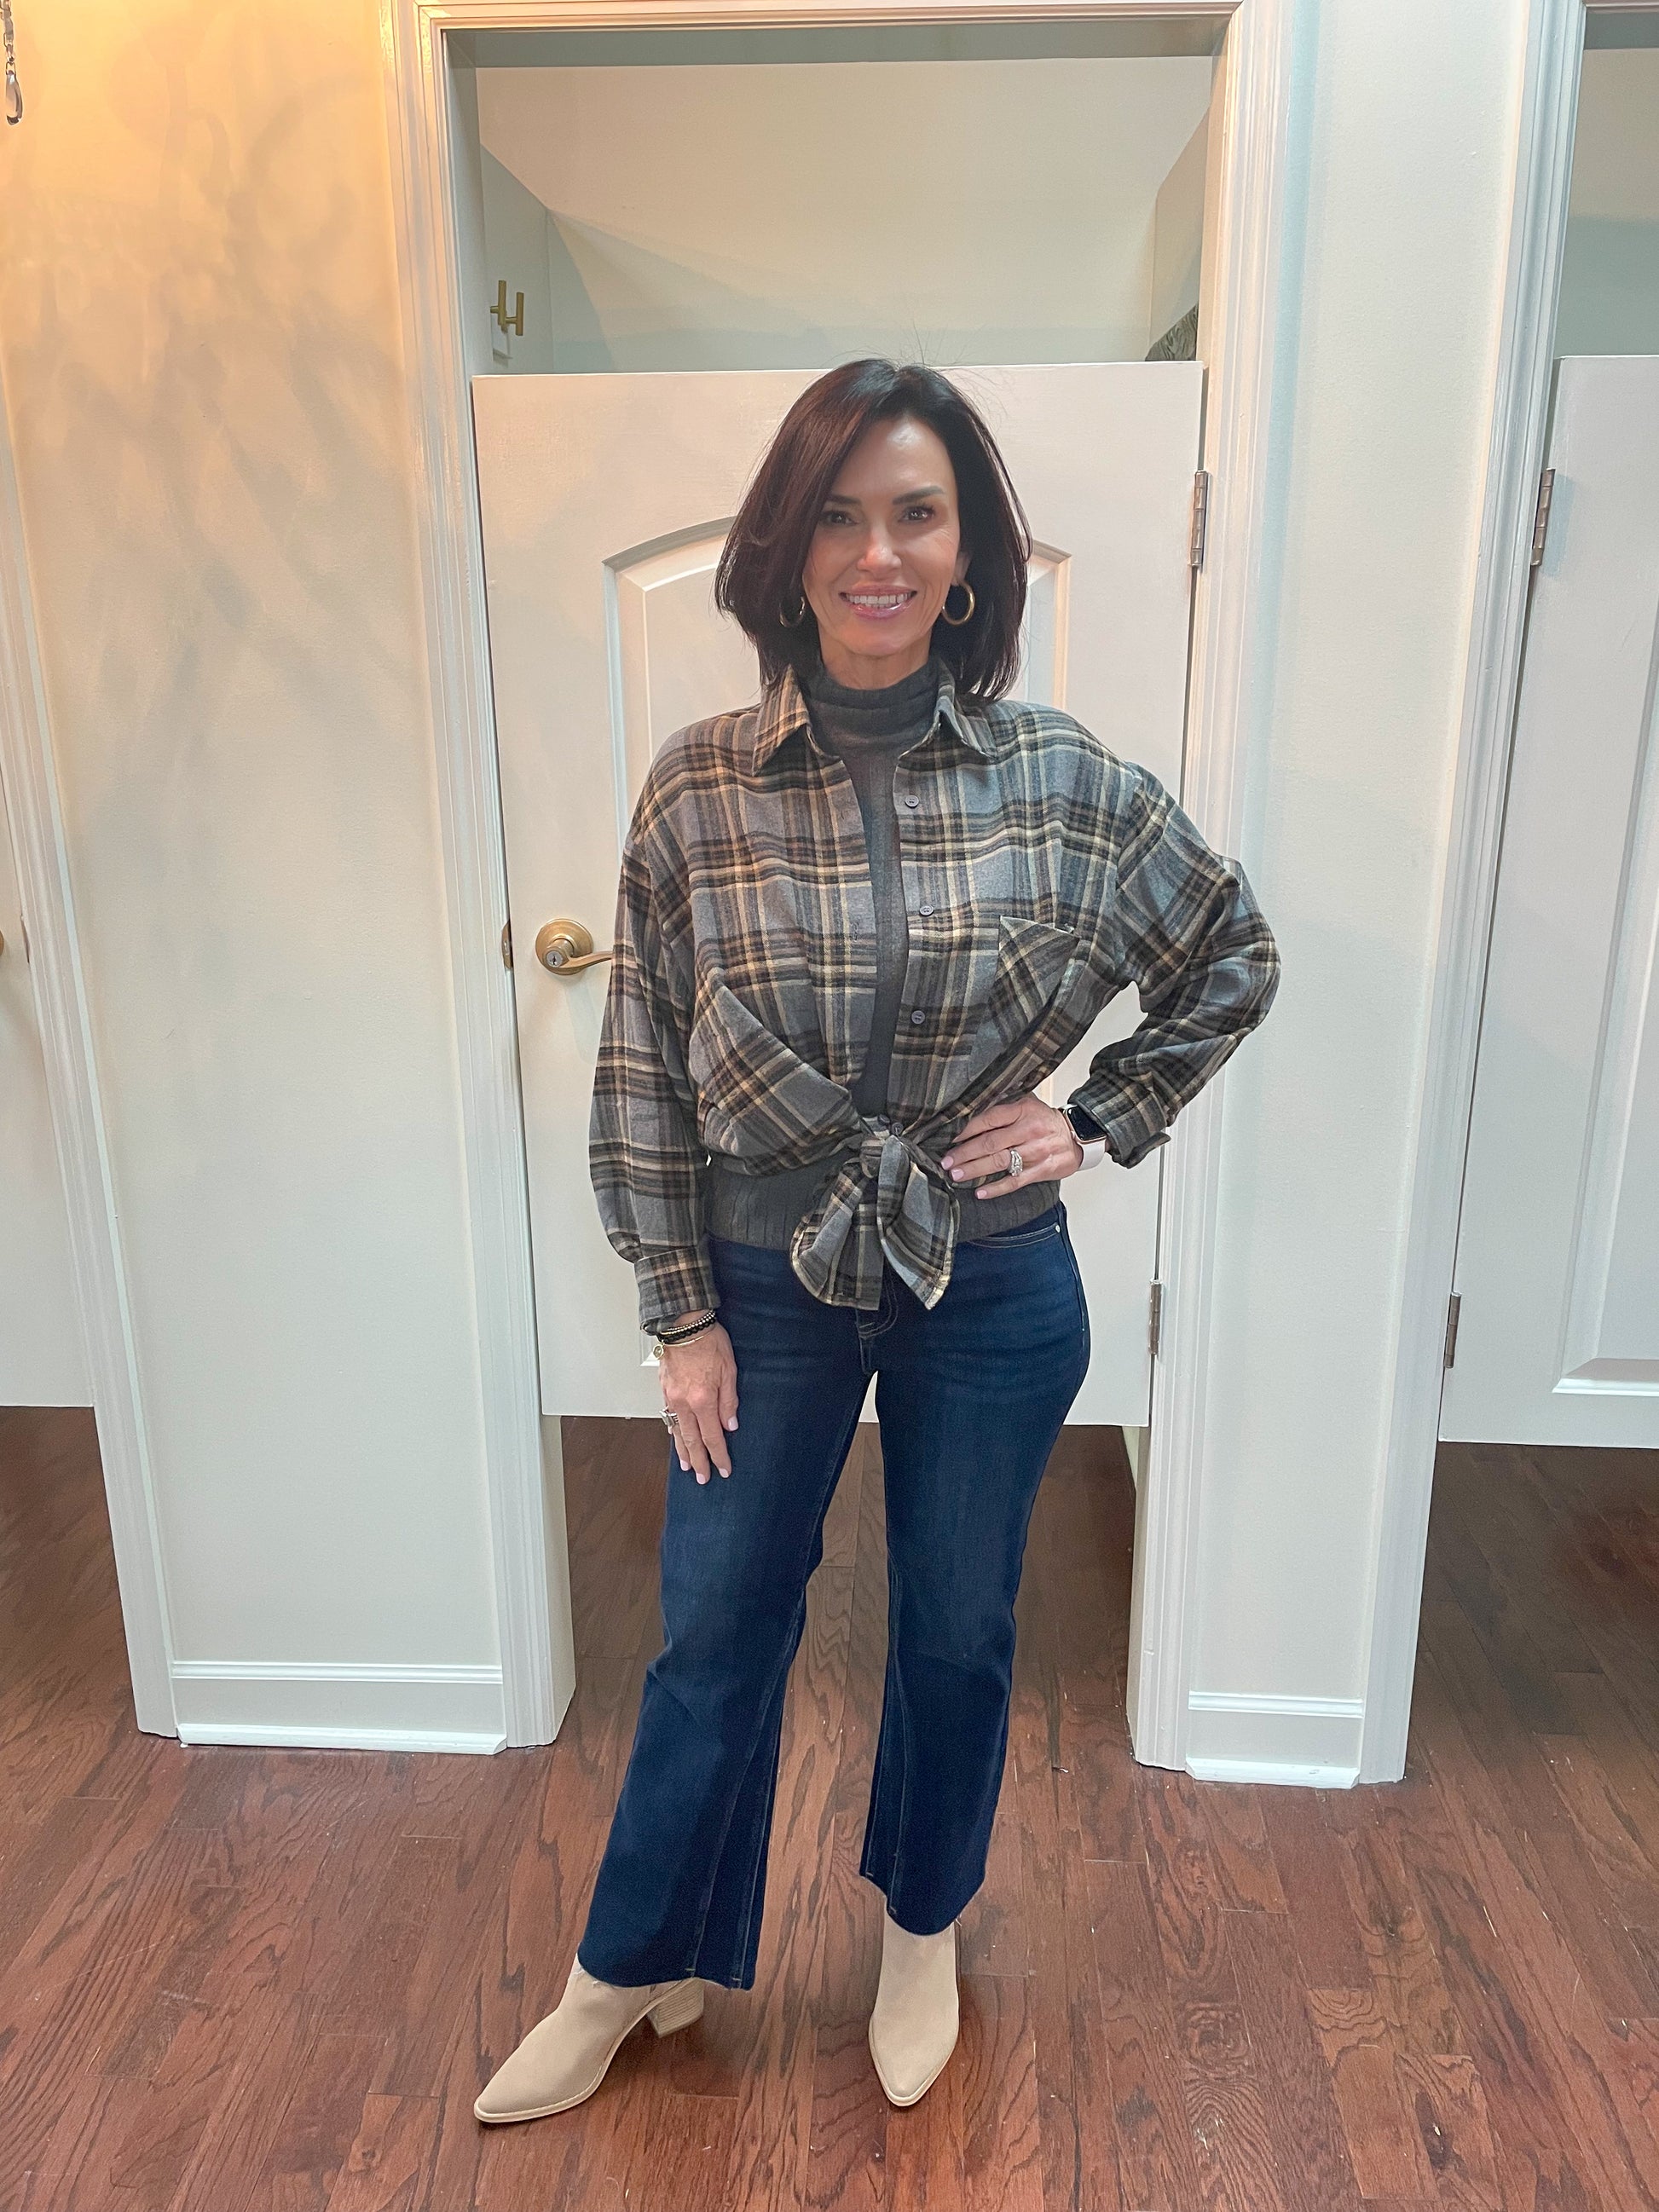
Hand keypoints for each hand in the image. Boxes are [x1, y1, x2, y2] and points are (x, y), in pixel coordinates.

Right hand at [660, 1320, 738, 1483]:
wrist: (683, 1322)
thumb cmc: (709, 1340)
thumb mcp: (729, 1369)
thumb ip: (729, 1400)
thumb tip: (730, 1425)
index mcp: (703, 1399)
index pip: (713, 1436)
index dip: (719, 1455)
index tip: (724, 1469)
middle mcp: (684, 1403)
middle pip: (692, 1440)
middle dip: (699, 1461)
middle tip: (703, 1478)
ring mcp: (671, 1397)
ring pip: (677, 1432)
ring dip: (683, 1451)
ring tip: (687, 1466)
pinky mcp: (664, 1389)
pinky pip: (668, 1416)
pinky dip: (673, 1431)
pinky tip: (675, 1437)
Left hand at [940, 1094, 1084, 1198]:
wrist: (1078, 1135)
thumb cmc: (1045, 1120)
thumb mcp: (1027, 1104)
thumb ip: (1002, 1106)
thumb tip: (969, 1110)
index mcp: (1022, 1110)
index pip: (989, 1118)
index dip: (966, 1129)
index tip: (949, 1138)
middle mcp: (1029, 1130)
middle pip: (990, 1143)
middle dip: (965, 1153)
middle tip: (946, 1161)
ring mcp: (1036, 1151)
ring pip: (1000, 1162)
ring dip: (975, 1170)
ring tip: (956, 1175)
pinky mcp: (1042, 1170)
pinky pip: (1016, 1181)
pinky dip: (996, 1188)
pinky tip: (980, 1192)